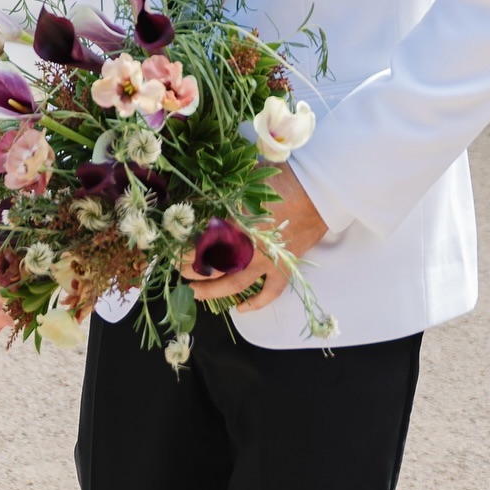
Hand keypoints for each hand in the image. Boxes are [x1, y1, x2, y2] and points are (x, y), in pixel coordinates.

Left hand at [182, 163, 326, 310]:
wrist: (318, 192)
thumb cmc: (281, 180)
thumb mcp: (245, 182)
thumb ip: (221, 194)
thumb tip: (196, 202)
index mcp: (235, 224)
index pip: (202, 242)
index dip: (185, 248)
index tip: (172, 249)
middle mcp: (247, 248)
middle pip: (212, 265)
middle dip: (191, 268)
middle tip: (176, 269)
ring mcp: (266, 262)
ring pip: (233, 284)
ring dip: (211, 290)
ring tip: (193, 292)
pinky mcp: (284, 268)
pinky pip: (268, 293)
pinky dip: (255, 303)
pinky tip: (239, 309)